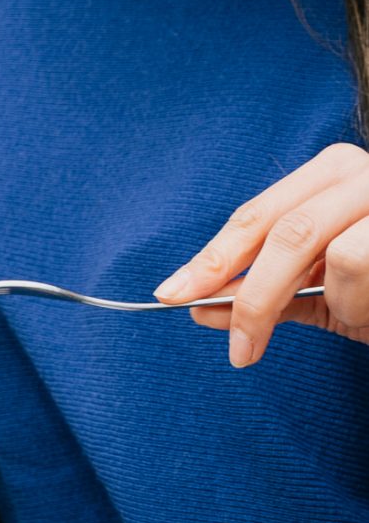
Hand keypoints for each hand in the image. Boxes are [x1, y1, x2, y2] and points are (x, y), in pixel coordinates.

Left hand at [154, 144, 368, 365]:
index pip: (256, 216)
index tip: (172, 295)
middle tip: (240, 350)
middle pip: (283, 232)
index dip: (212, 258)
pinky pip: (364, 269)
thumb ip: (267, 295)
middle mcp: (361, 172)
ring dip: (338, 301)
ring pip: (333, 253)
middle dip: (252, 297)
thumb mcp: (327, 290)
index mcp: (331, 173)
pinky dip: (364, 303)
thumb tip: (198, 310)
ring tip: (360, 310)